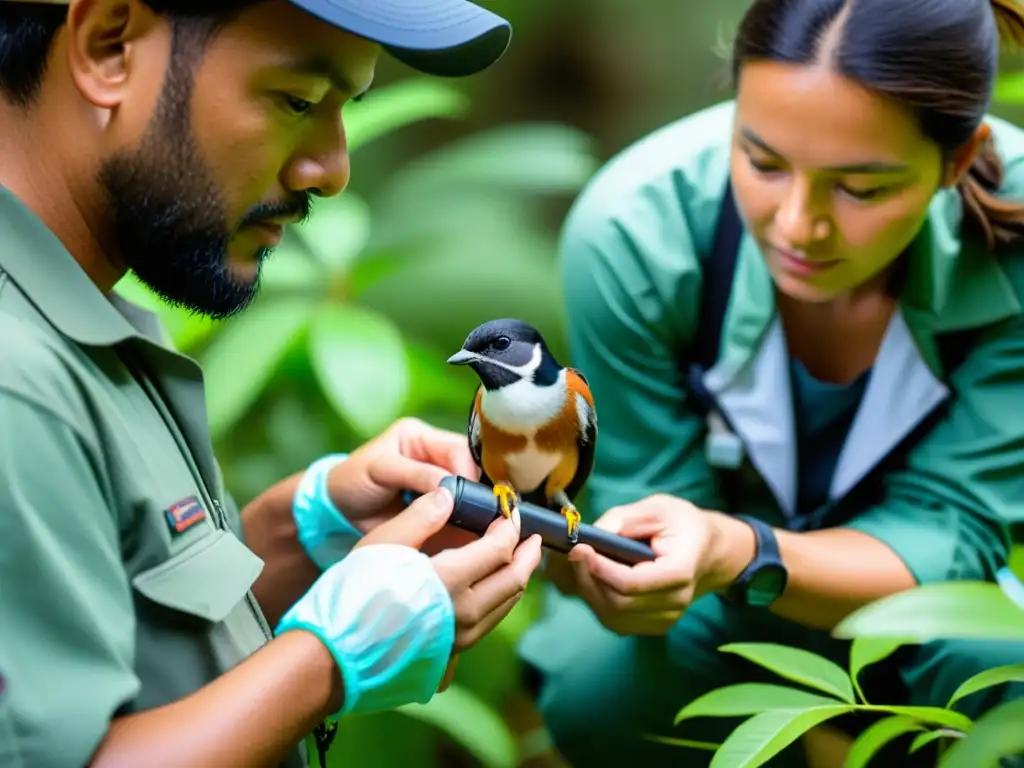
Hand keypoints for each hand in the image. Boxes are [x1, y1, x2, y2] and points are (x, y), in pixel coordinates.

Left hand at [328, 417, 480, 548]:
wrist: (337, 511)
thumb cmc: (352, 482)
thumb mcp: (380, 472)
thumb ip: (415, 475)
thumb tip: (450, 488)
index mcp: (419, 436)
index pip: (457, 448)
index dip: (467, 472)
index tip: (470, 497)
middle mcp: (433, 454)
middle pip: (470, 468)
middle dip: (474, 490)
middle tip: (479, 515)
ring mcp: (439, 480)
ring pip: (470, 489)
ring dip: (472, 507)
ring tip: (476, 524)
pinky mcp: (439, 505)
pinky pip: (460, 509)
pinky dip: (464, 520)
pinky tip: (468, 530)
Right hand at [356, 484, 542, 682]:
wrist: (338, 650)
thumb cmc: (355, 592)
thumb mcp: (384, 543)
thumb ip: (421, 516)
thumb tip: (449, 493)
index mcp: (450, 580)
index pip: (499, 548)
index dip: (510, 526)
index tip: (511, 511)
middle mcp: (464, 611)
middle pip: (514, 579)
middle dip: (527, 554)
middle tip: (531, 535)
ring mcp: (461, 635)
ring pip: (506, 602)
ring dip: (516, 577)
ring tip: (516, 557)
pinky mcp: (453, 650)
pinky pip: (491, 620)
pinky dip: (500, 597)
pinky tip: (491, 585)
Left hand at [566, 495, 753, 635]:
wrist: (708, 552)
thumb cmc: (682, 525)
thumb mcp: (658, 507)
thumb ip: (625, 518)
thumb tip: (594, 533)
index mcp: (681, 570)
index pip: (634, 583)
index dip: (601, 569)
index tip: (580, 548)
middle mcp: (676, 601)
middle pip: (619, 603)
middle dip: (588, 578)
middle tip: (573, 552)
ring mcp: (666, 619)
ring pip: (613, 617)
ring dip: (589, 591)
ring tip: (581, 563)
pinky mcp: (654, 626)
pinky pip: (616, 622)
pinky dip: (597, 601)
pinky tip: (593, 578)